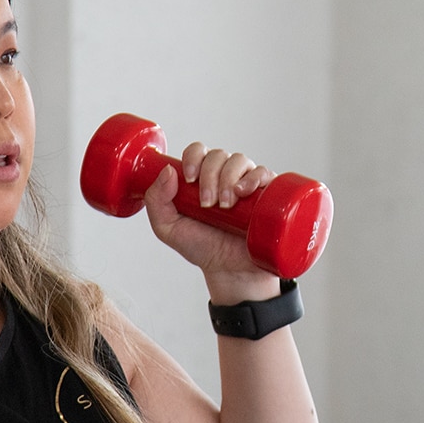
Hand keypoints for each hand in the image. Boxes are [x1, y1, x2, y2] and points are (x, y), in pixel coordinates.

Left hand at [142, 143, 282, 302]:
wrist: (229, 271)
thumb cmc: (202, 247)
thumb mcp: (168, 229)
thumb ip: (156, 202)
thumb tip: (167, 171)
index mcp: (201, 178)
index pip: (198, 151)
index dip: (193, 158)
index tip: (189, 179)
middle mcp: (224, 176)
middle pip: (217, 155)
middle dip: (209, 176)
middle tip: (207, 204)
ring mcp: (246, 184)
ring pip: (239, 160)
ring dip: (228, 178)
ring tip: (225, 205)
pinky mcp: (266, 194)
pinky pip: (263, 172)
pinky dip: (252, 177)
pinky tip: (243, 193)